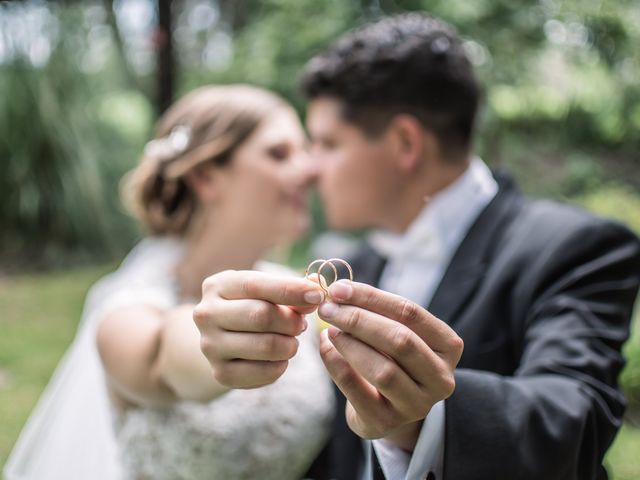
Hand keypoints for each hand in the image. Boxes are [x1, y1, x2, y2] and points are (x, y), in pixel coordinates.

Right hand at [193, 270, 323, 388]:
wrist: (222, 339)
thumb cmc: (251, 306)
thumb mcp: (266, 291)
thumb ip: (293, 288)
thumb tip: (317, 287)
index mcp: (218, 286)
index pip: (257, 285)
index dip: (291, 290)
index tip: (318, 296)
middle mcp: (207, 314)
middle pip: (261, 316)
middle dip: (291, 321)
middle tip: (300, 325)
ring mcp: (210, 345)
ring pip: (266, 346)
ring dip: (290, 345)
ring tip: (291, 341)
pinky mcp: (220, 373)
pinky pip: (264, 372)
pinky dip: (281, 366)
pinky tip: (280, 358)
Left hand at [317, 280, 463, 449]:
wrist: (387, 407)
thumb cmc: (391, 358)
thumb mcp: (395, 332)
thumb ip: (375, 310)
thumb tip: (340, 290)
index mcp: (448, 346)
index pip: (410, 313)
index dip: (372, 298)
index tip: (339, 289)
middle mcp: (440, 378)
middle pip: (400, 340)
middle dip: (358, 319)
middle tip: (328, 308)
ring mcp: (417, 405)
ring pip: (383, 370)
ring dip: (350, 344)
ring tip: (330, 328)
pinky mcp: (387, 423)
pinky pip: (358, 392)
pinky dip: (337, 366)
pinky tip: (325, 347)